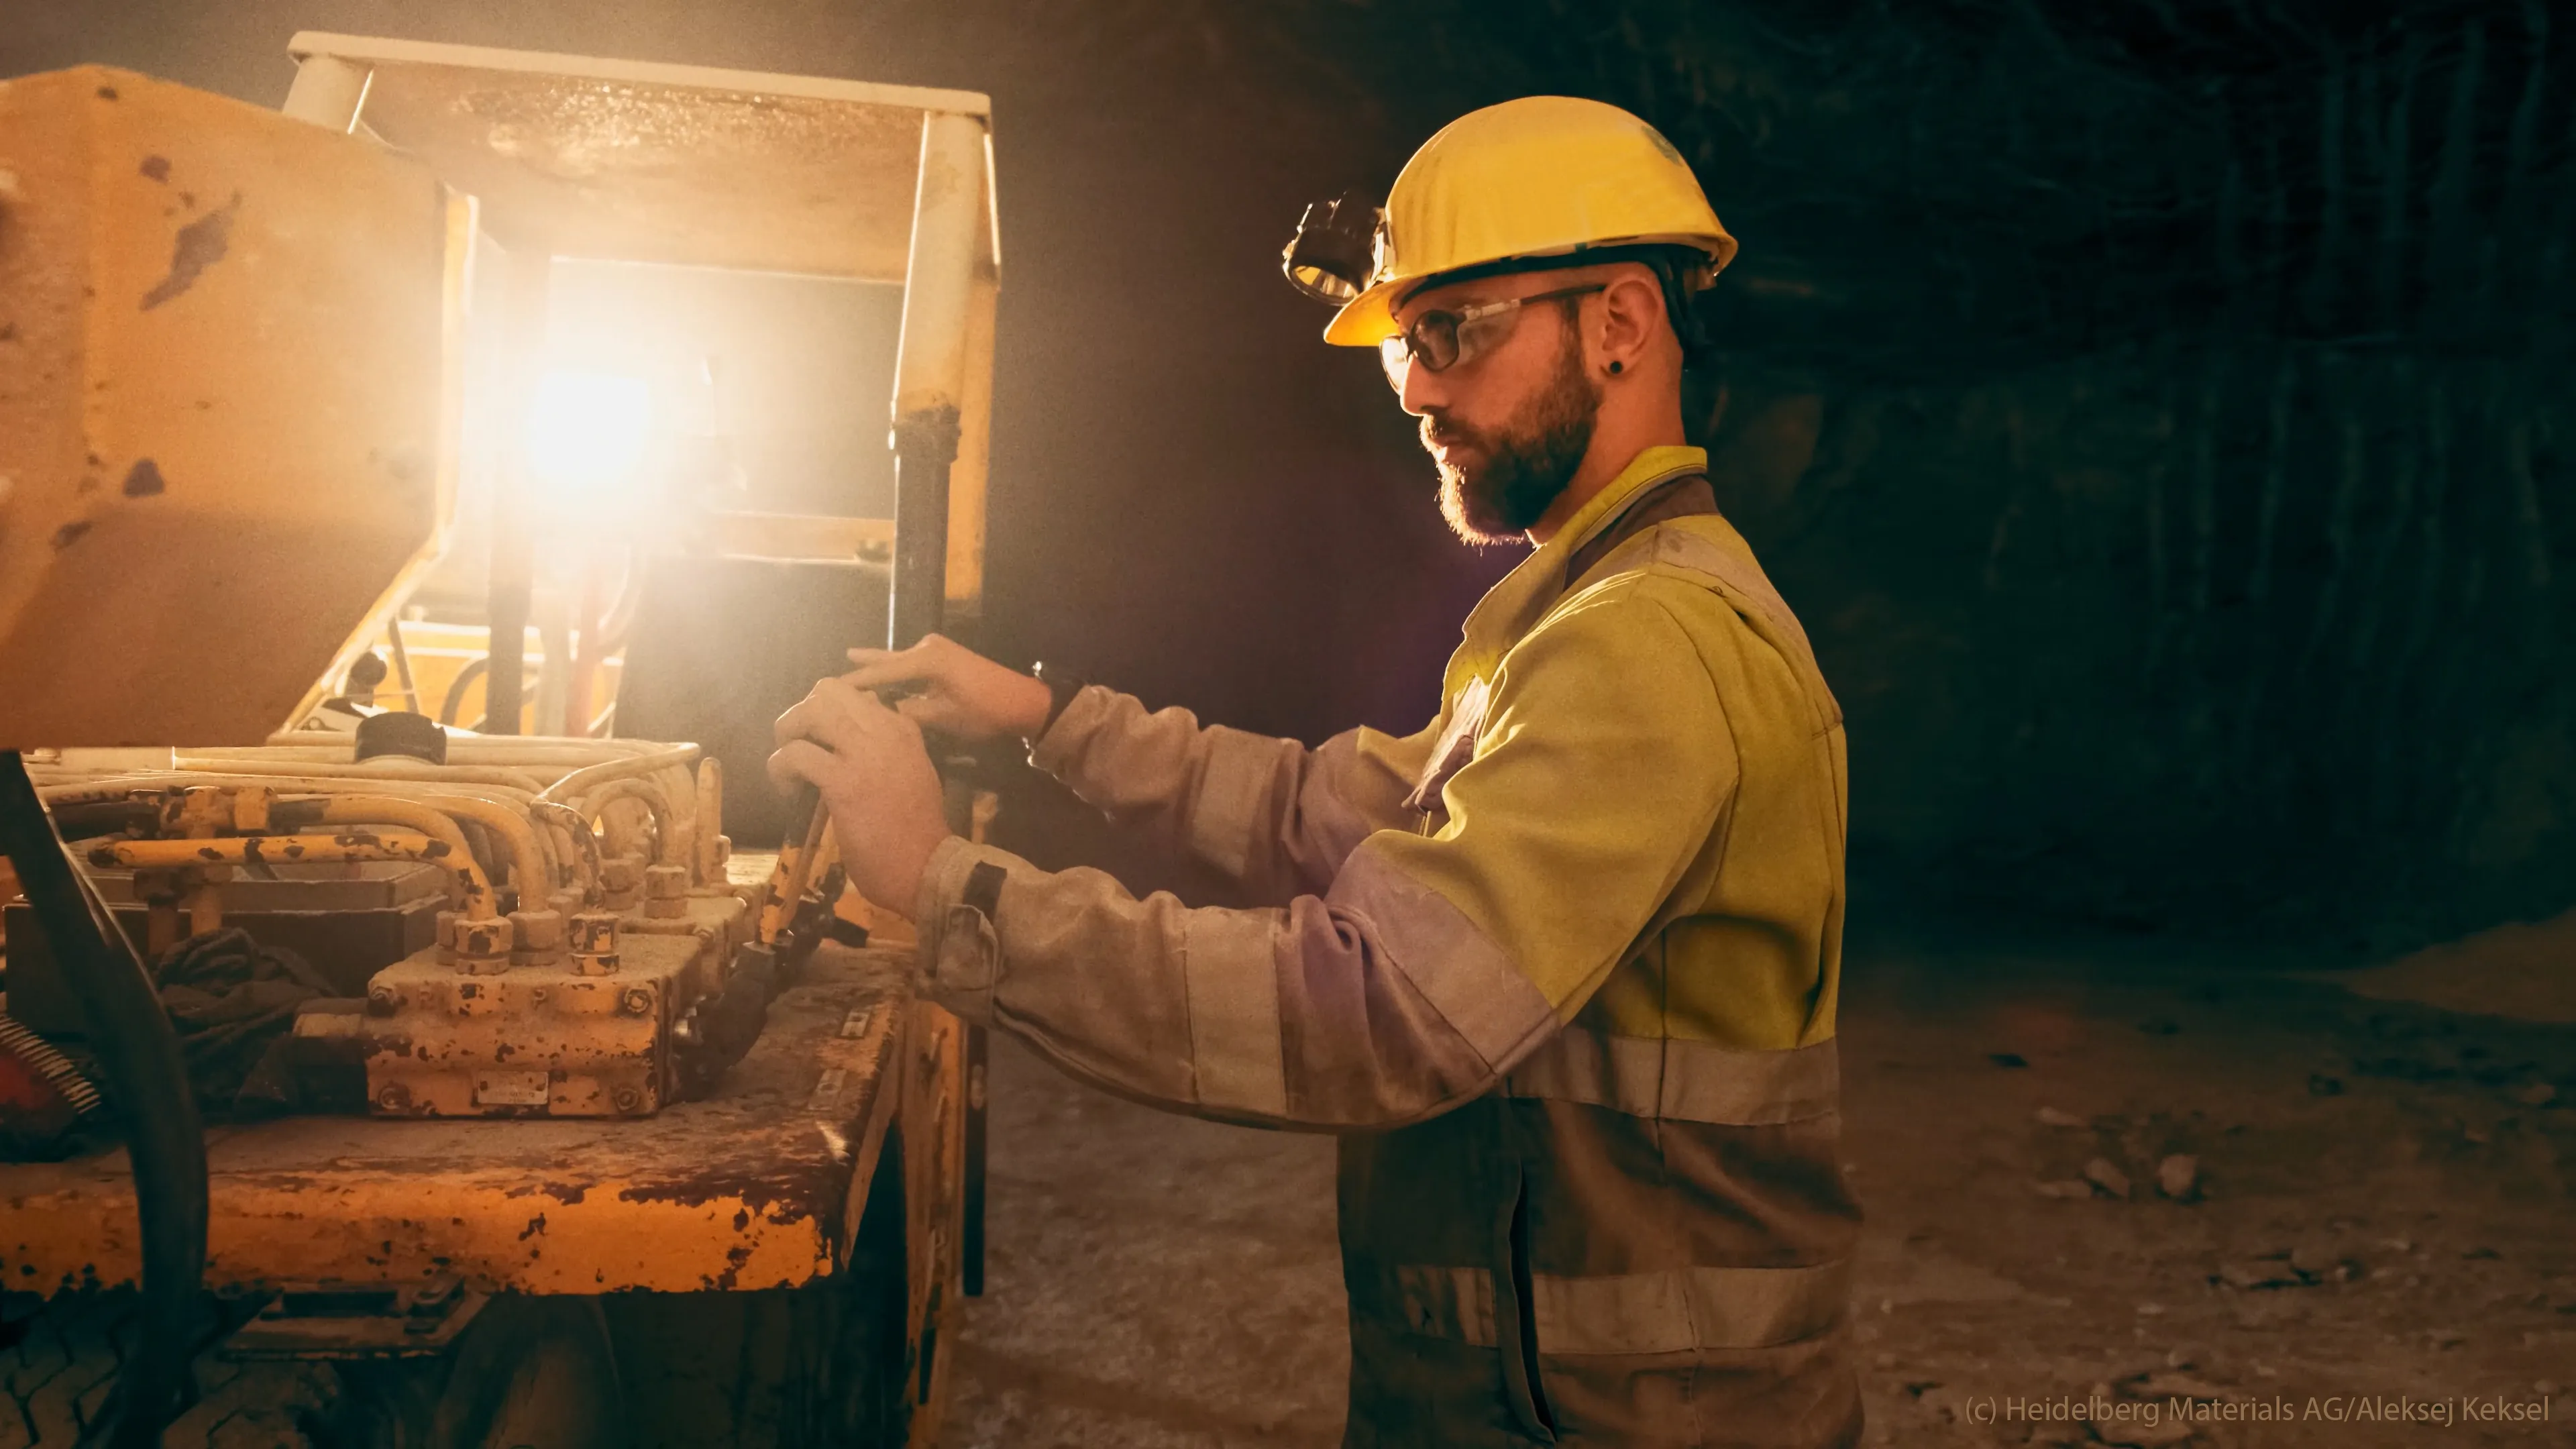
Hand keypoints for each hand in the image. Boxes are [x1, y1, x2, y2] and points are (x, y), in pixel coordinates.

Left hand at [766, 677, 953, 910]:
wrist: (927, 868)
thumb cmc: (918, 831)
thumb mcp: (912, 772)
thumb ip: (886, 749)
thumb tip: (850, 742)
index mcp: (903, 729)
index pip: (856, 693)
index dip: (828, 713)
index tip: (822, 740)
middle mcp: (885, 731)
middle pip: (828, 690)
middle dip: (803, 714)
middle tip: (798, 744)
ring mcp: (864, 754)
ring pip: (810, 711)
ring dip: (788, 734)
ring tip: (789, 764)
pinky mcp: (843, 782)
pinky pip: (794, 755)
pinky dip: (780, 769)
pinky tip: (788, 790)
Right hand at [842, 634, 1052, 743]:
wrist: (1022, 701)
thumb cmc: (985, 712)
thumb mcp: (945, 718)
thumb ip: (909, 713)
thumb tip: (878, 714)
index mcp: (926, 661)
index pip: (880, 674)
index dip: (853, 685)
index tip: (825, 695)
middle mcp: (927, 648)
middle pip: (885, 663)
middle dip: (859, 672)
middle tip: (825, 682)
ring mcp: (935, 650)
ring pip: (895, 662)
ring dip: (874, 669)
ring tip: (843, 665)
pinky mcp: (941, 657)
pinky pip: (908, 664)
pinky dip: (891, 670)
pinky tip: (873, 665)